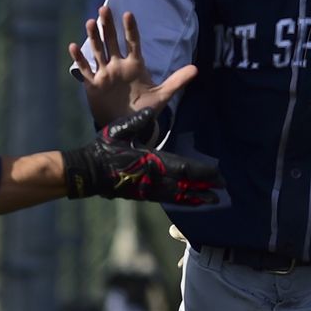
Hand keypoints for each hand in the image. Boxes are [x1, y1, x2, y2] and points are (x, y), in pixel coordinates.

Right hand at [62, 108, 229, 205]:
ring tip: (212, 201)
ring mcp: (148, 189)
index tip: (218, 173)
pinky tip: (189, 201)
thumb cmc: (104, 148)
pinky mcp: (142, 195)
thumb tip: (152, 108)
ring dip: (196, 198)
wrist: (88, 171)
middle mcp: (154, 177)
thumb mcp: (119, 129)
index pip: (184, 167)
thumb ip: (138, 121)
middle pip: (186, 184)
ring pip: (178, 195)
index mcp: (152, 160)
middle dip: (205, 187)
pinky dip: (181, 201)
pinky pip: (167, 199)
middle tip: (223, 189)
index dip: (202, 172)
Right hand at [69, 6, 196, 126]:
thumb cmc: (144, 109)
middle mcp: (118, 65)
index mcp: (135, 65)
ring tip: (91, 22)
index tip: (129, 14)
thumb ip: (177, 81)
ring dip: (94, 37)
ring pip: (98, 51)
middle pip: (112, 41)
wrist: (128, 125)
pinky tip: (73, 46)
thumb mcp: (162, 95)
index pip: (133, 42)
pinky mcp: (94, 84)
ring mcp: (105, 73)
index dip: (131, 29)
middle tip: (105, 8)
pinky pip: (85, 70)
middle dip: (108, 26)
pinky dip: (79, 59)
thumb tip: (196, 68)